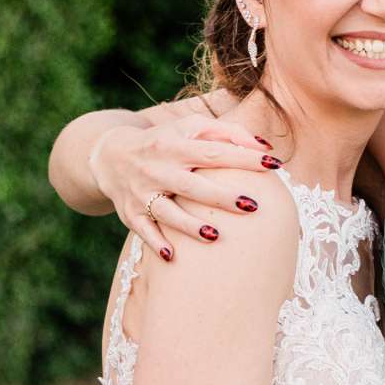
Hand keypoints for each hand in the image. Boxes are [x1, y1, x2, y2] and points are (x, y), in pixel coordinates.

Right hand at [92, 110, 280, 262]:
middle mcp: (157, 168)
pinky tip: (173, 256)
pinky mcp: (130, 213)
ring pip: (166, 211)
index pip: (213, 151)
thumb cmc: (165, 141)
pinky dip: (156, 243)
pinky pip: (143, 231)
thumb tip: (264, 147)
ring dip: (189, 225)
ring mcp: (142, 192)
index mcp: (175, 145)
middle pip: (191, 185)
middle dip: (221, 197)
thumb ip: (228, 132)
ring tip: (215, 235)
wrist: (111, 156)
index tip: (273, 164)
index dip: (243, 157)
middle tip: (253, 206)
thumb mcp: (190, 127)